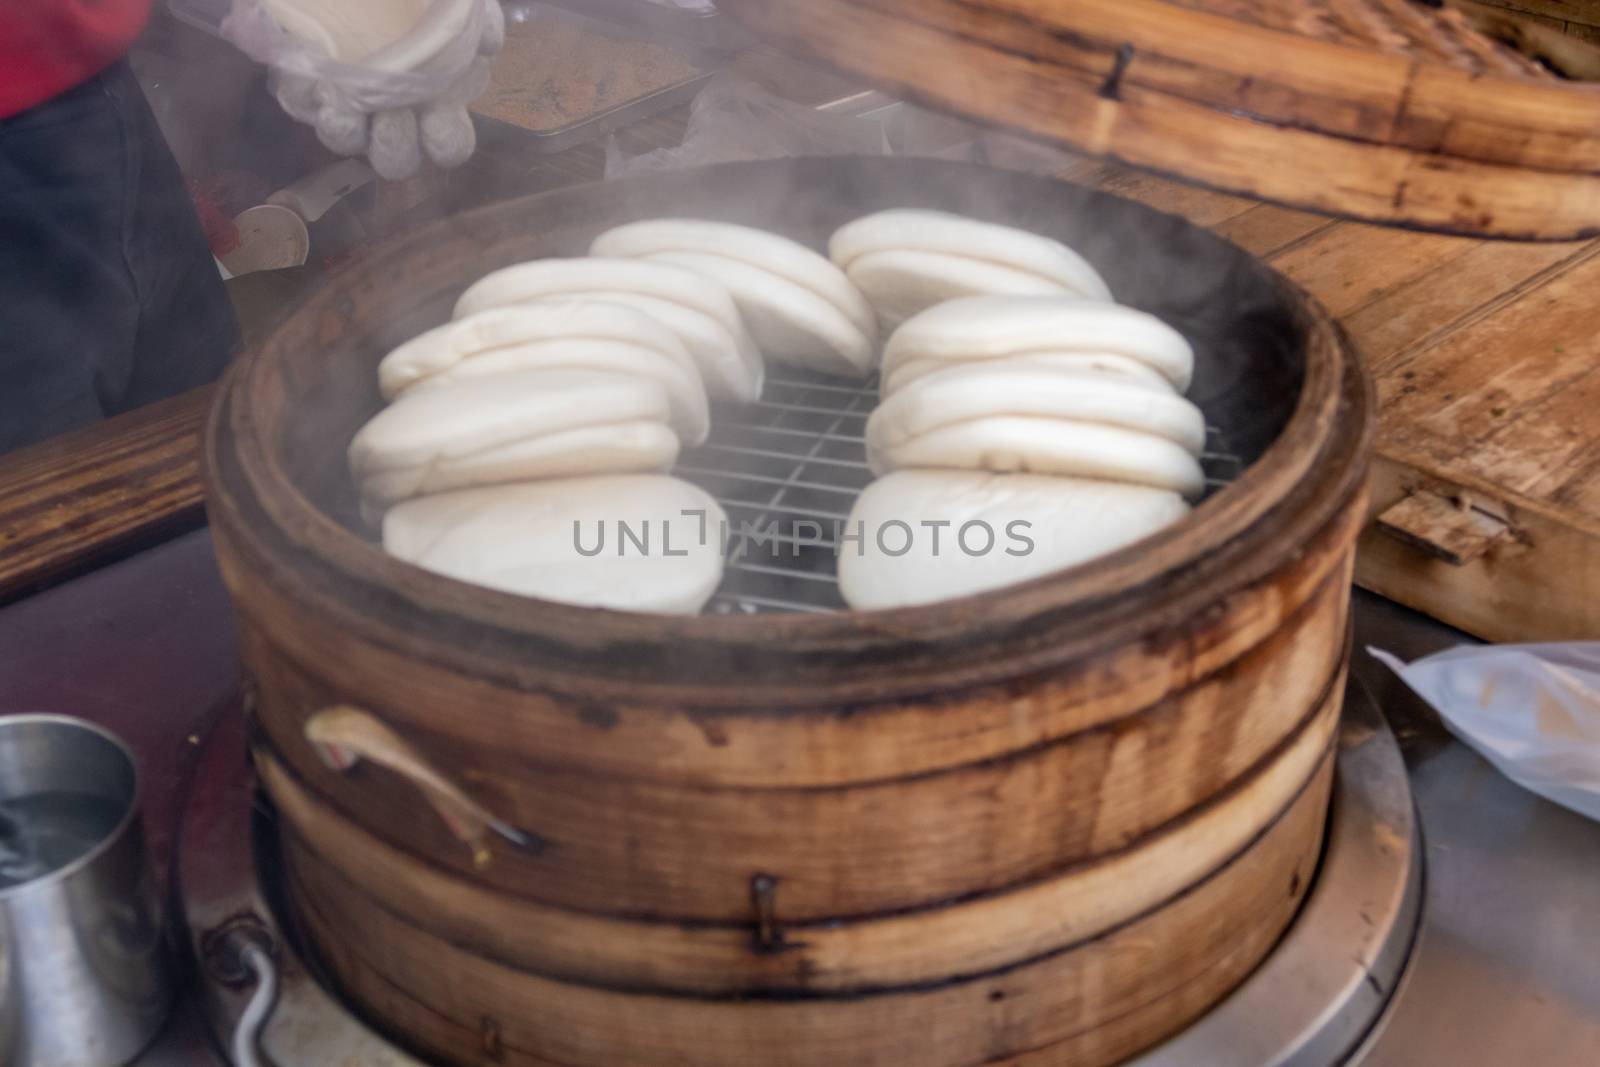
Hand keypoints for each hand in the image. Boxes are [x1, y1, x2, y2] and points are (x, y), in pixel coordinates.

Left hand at [224, 0, 505, 179]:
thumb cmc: (410, 2)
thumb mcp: (455, 4)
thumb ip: (479, 21)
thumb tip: (486, 41)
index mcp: (435, 102)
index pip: (448, 145)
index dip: (444, 142)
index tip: (438, 117)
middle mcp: (391, 113)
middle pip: (396, 161)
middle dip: (395, 144)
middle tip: (393, 113)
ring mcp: (346, 103)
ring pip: (345, 140)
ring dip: (347, 130)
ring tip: (341, 99)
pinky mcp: (302, 83)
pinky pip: (297, 100)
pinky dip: (303, 91)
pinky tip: (310, 68)